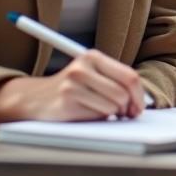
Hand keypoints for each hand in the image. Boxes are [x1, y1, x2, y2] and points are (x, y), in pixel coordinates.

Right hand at [28, 50, 145, 119]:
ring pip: (112, 106)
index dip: (139, 95)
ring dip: (112, 114)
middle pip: (123, 92)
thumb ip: (115, 81)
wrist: (35, 98)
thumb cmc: (72, 88)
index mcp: (93, 57)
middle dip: (128, 107)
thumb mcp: (93, 75)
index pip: (129, 76)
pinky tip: (87, 114)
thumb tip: (140, 101)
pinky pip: (96, 116)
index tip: (140, 107)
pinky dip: (98, 119)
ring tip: (103, 111)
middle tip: (126, 114)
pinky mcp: (66, 103)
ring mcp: (72, 85)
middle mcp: (82, 68)